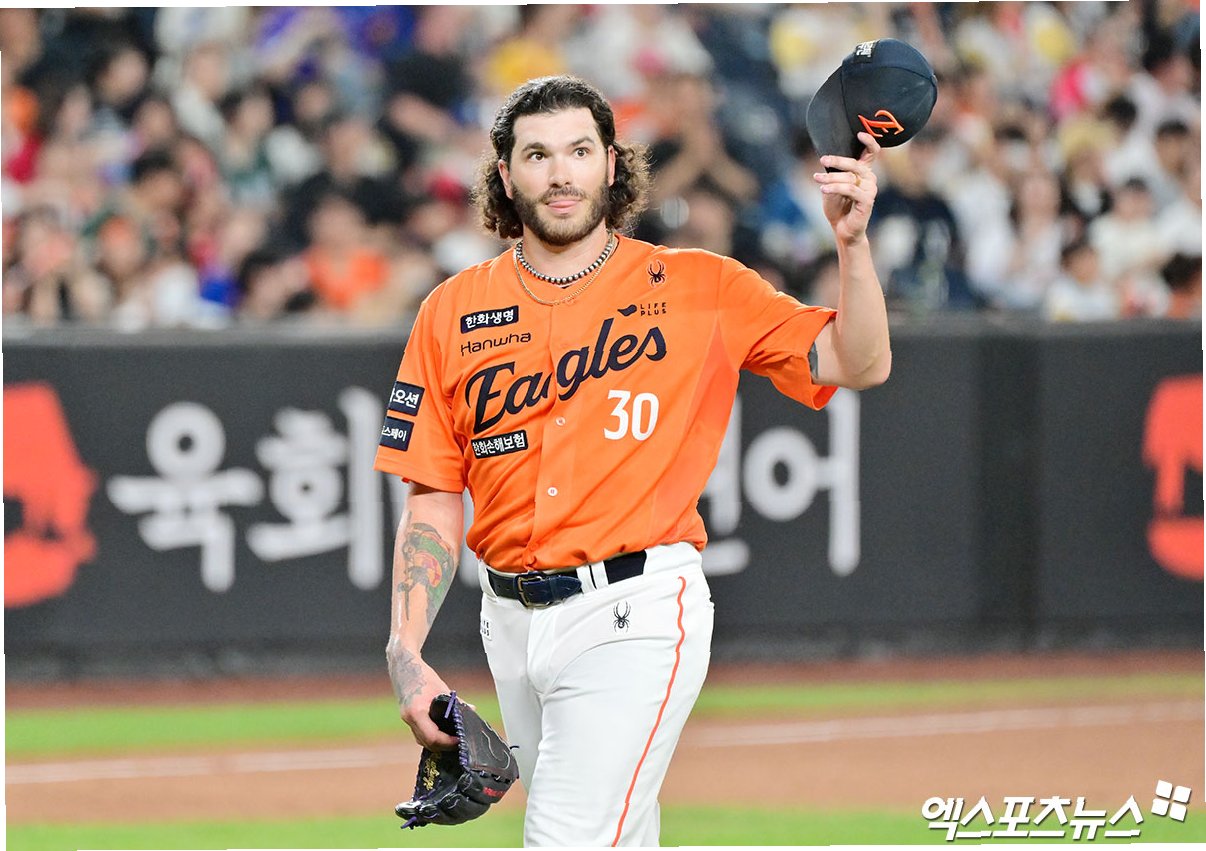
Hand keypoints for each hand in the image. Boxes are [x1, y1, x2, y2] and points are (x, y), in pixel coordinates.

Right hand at [388, 642, 458, 750]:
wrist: (403, 666)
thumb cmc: (423, 675)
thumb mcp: (442, 688)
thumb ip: (457, 703)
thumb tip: (472, 711)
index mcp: (416, 712)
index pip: (433, 737)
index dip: (448, 742)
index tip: (460, 739)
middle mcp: (409, 719)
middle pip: (427, 743)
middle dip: (444, 745)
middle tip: (460, 742)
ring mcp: (406, 720)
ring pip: (422, 740)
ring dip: (437, 743)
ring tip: (453, 739)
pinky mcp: (407, 718)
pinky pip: (419, 733)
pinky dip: (431, 736)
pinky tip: (443, 732)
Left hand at [814, 131, 880, 245]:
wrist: (841, 228)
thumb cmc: (837, 206)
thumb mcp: (832, 185)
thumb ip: (833, 172)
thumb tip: (826, 158)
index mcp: (863, 171)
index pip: (871, 152)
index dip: (869, 141)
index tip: (859, 133)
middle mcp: (869, 178)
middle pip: (855, 163)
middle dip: (837, 161)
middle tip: (823, 160)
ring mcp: (870, 189)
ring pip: (850, 177)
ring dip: (831, 178)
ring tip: (817, 179)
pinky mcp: (867, 200)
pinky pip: (850, 189)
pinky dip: (835, 188)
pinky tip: (823, 189)